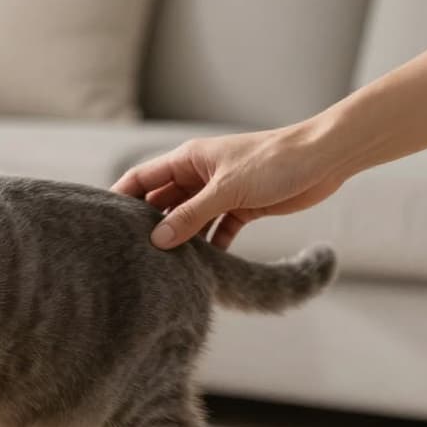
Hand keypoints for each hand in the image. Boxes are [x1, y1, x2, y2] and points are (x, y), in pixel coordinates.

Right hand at [112, 126, 343, 249]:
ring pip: (190, 220)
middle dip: (150, 225)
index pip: (142, 178)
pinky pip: (218, 231)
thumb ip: (190, 216)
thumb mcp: (226, 190)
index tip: (104, 221)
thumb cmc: (274, 161)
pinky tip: (205, 267)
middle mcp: (200, 175)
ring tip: (166, 266)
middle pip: (163, 202)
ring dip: (183, 240)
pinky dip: (212, 247)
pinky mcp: (242, 207)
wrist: (323, 159)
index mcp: (188, 159)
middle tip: (132, 253)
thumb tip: (157, 240)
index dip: (122, 197)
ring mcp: (220, 192)